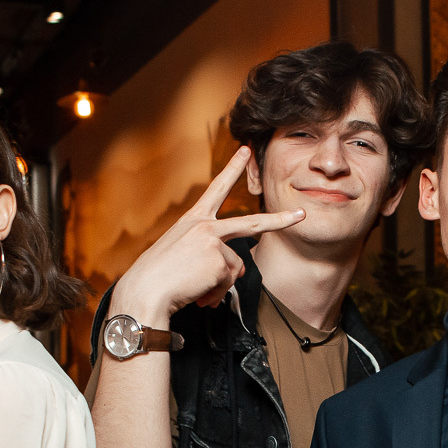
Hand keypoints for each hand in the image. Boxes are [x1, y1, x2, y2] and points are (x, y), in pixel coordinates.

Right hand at [109, 146, 305, 322]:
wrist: (146, 290)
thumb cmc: (160, 276)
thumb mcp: (184, 255)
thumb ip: (211, 254)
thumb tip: (239, 269)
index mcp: (193, 220)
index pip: (216, 189)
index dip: (232, 170)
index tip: (244, 152)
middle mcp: (205, 225)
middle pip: (252, 222)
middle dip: (280, 220)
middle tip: (301, 215)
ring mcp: (213, 240)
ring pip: (237, 267)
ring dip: (220, 285)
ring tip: (197, 290)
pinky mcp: (218, 259)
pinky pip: (229, 281)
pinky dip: (215, 293)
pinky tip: (198, 294)